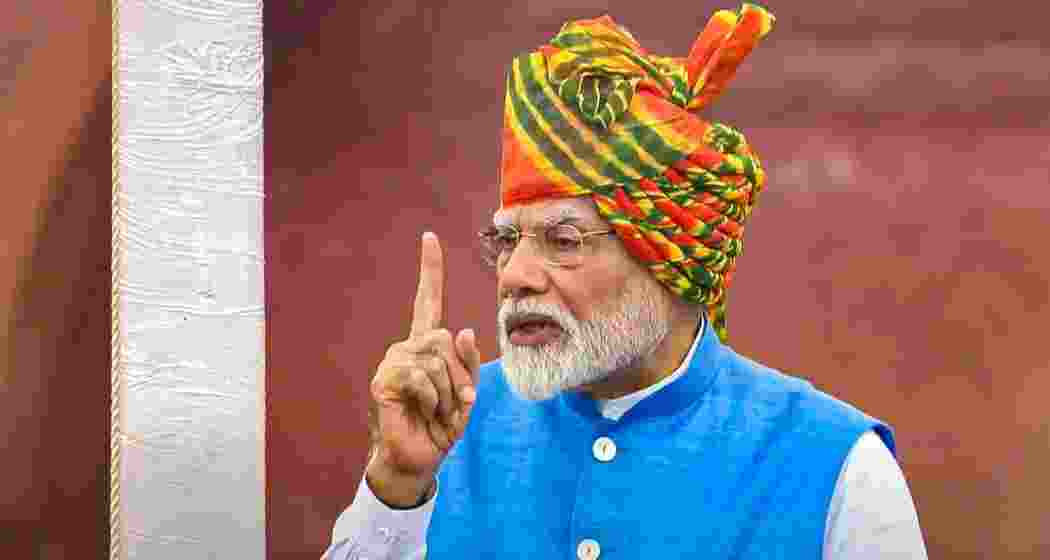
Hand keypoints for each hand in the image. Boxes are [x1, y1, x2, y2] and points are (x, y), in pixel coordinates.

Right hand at [366, 232, 480, 506]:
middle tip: (459, 403)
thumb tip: (462, 329)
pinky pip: (421, 376)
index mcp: (427, 345)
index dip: (430, 270)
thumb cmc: (442, 424)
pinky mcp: (384, 380)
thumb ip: (468, 362)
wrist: (419, 458)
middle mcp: (407, 347)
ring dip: (448, 391)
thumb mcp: (467, 392)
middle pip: (443, 337)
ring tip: (439, 412)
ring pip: (435, 357)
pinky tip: (424, 412)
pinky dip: (433, 398)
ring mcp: (393, 361)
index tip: (429, 237)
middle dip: (460, 373)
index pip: (428, 301)